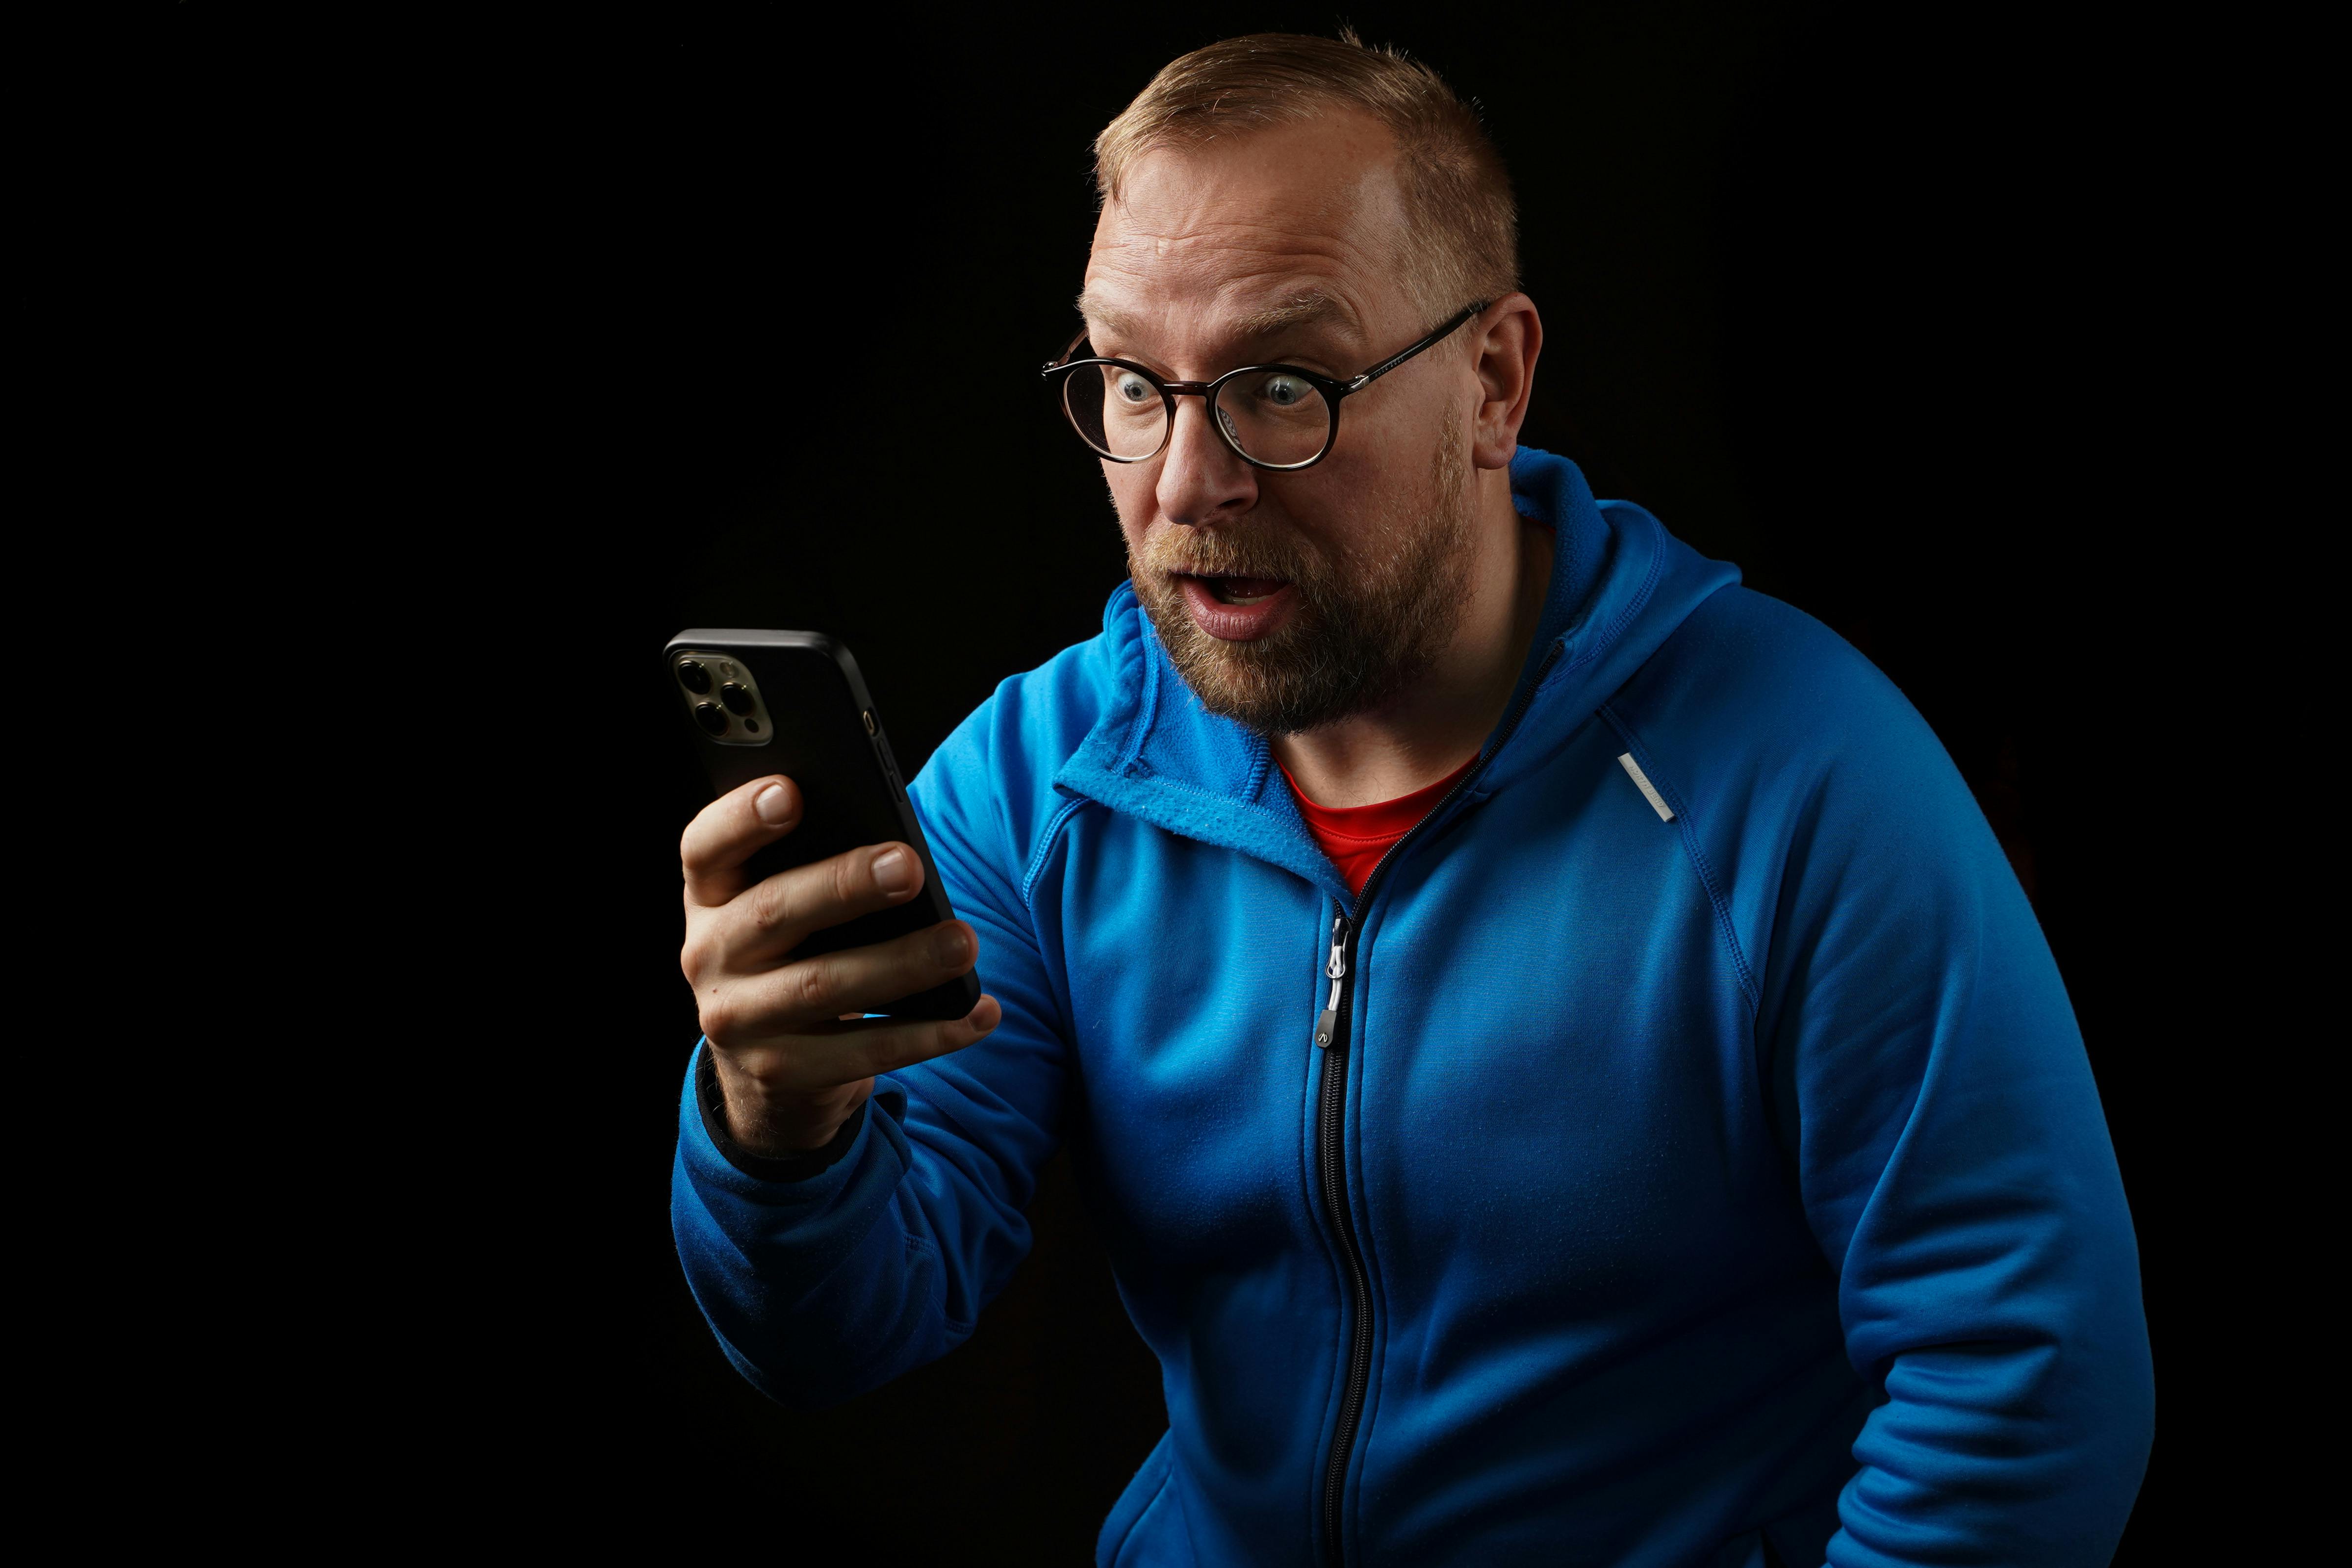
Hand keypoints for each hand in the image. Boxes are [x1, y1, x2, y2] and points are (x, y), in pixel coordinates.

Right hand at [680, 774, 1000, 1155]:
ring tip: (963, 943)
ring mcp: (737, 1019)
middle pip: (773, 911)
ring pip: (821, 987)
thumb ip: (817, 868)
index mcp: (710, 893)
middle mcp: (709, 954)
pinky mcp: (780, 1072)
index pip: (706, 846)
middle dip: (845, 885)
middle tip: (909, 867)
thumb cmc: (798, 949)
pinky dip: (930, 1034)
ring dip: (901, 964)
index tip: (792, 792)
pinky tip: (979, 1012)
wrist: (771, 1063)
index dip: (742, 817)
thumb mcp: (788, 903)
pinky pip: (863, 1053)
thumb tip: (896, 851)